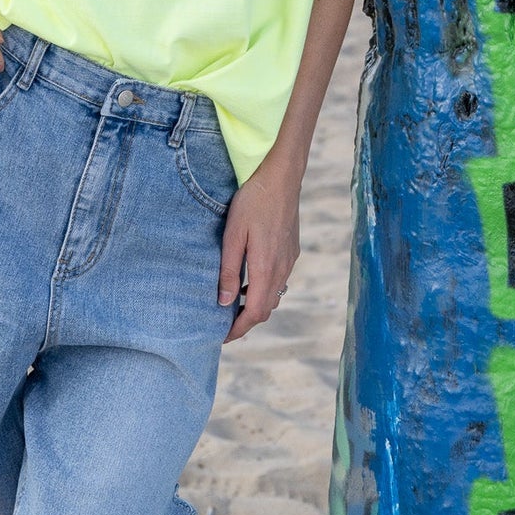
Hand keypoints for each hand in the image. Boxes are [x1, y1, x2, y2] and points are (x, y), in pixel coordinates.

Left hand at [217, 157, 300, 343]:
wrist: (281, 177)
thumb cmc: (253, 202)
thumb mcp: (233, 234)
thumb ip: (230, 270)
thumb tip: (225, 303)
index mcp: (266, 269)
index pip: (255, 313)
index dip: (239, 330)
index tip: (222, 337)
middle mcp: (282, 269)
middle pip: (266, 309)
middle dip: (246, 322)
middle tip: (224, 325)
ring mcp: (290, 260)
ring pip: (274, 295)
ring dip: (256, 306)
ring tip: (234, 305)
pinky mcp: (292, 250)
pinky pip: (279, 280)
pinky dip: (264, 290)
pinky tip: (250, 280)